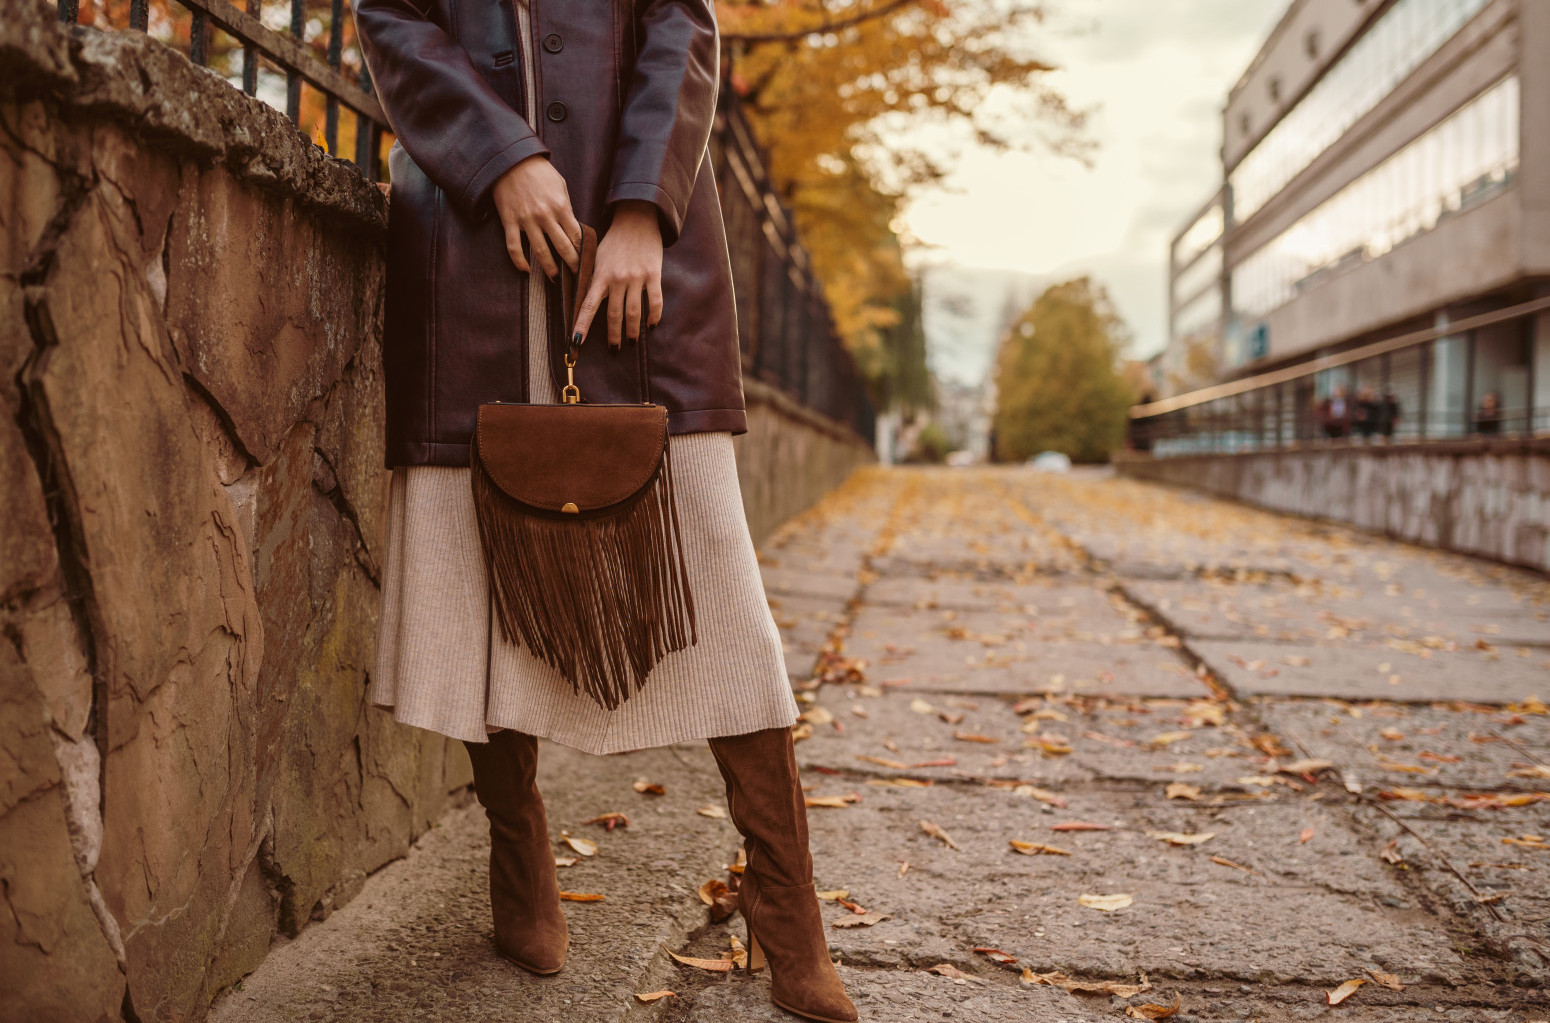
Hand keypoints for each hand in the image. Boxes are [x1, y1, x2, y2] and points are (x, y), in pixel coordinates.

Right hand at [492, 155, 580, 278]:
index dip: (583, 252)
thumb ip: (566, 207)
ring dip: (550, 269)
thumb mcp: (560, 185)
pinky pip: (514, 247)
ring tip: (555, 279)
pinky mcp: (509, 221)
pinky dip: (519, 262)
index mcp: (561, 206)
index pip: (576, 236)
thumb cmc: (538, 171)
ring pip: (540, 252)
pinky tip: (526, 270)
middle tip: (577, 277)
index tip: (587, 262)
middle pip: (563, 248)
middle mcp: (545, 216)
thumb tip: (572, 227)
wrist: (511, 160)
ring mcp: (526, 220)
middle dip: (572, 265)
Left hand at [572, 201, 662, 345]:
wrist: (637, 219)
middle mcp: (617, 278)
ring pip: (634, 312)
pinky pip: (654, 301)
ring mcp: (636, 278)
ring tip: (632, 342)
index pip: (588, 305)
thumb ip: (593, 278)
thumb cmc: (615, 240)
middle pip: (614, 314)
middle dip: (613, 335)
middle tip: (614, 350)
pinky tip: (651, 325)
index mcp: (601, 275)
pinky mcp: (653, 275)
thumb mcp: (598, 256)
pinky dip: (653, 316)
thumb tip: (585, 299)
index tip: (576, 341)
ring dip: (633, 331)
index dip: (582, 324)